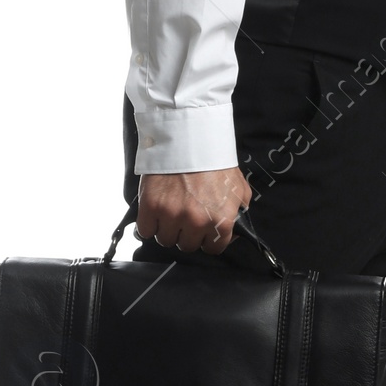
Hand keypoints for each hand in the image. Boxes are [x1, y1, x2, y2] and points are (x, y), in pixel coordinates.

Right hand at [136, 167, 251, 252]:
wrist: (189, 137)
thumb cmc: (213, 161)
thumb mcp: (238, 188)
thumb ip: (239, 211)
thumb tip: (234, 229)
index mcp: (221, 220)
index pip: (213, 248)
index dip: (207, 239)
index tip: (203, 232)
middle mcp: (197, 222)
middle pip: (187, 245)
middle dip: (187, 233)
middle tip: (185, 216)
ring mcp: (172, 215)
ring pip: (165, 240)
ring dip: (167, 229)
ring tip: (170, 211)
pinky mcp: (151, 207)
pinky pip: (146, 231)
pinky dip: (148, 224)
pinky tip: (155, 213)